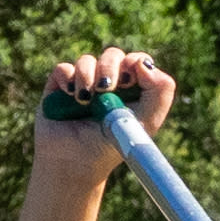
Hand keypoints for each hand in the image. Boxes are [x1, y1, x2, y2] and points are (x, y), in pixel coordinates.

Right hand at [33, 46, 175, 175]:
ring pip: (87, 60)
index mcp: (131, 89)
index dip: (135, 62)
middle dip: (110, 67)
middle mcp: (107, 82)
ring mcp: (83, 83)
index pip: (137, 62)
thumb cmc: (113, 147)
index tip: (131, 77)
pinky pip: (63, 69)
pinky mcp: (59, 87)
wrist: (76, 164)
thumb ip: (160, 93)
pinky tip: (71, 97)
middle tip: (106, 87)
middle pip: (113, 56)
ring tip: (85, 100)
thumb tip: (145, 64)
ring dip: (87, 76)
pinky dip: (68, 78)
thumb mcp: (146, 123)